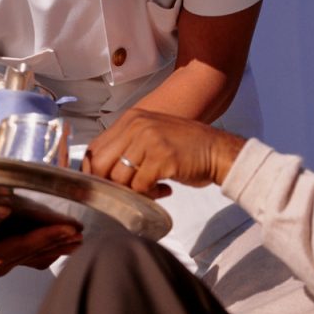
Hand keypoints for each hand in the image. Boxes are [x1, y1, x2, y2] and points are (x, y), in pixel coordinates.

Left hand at [82, 109, 244, 194]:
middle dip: (109, 185)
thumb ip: (127, 146)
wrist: (219, 151)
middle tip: (126, 192)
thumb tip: (97, 170)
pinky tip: (165, 189)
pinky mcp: (162, 158)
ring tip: (152, 189)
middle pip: (101, 164)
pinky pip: (140, 186)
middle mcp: (137, 125)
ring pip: (120, 178)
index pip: (94, 148)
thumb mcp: (151, 136)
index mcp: (132, 119)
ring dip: (134, 191)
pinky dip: (150, 194)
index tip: (104, 185)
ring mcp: (149, 140)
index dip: (94, 171)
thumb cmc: (185, 148)